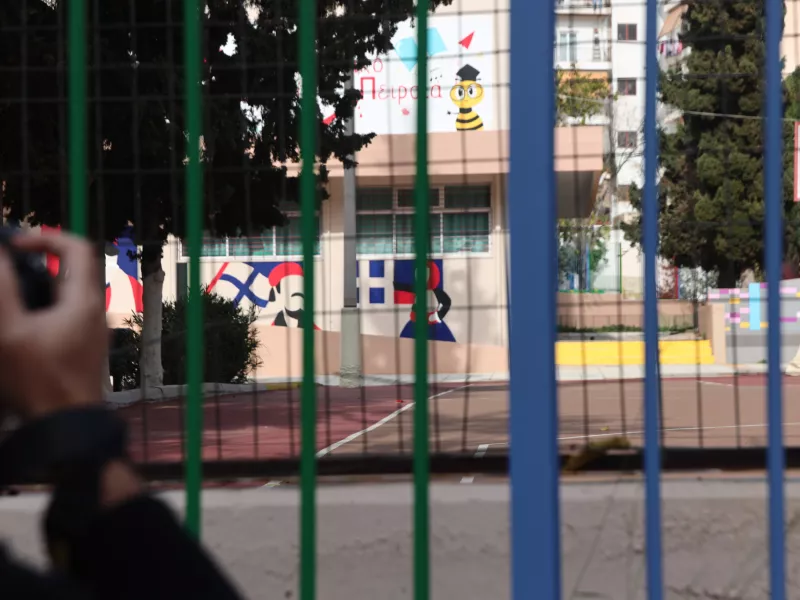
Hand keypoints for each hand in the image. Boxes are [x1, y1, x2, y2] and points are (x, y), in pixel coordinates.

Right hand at [0, 232, 106, 418]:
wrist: (66, 427)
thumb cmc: (39, 381)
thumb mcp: (9, 331)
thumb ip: (2, 289)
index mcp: (84, 301)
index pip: (77, 248)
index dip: (45, 237)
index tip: (13, 244)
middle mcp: (95, 311)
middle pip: (73, 269)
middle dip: (38, 259)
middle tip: (6, 265)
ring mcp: (93, 330)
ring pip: (68, 292)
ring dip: (39, 283)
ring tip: (8, 293)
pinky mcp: (84, 347)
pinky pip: (66, 313)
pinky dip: (44, 305)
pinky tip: (18, 322)